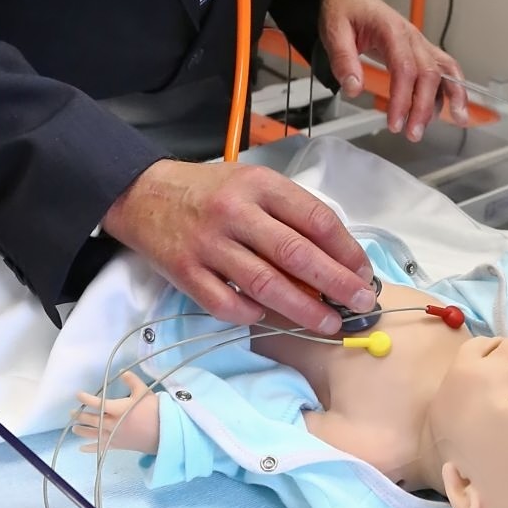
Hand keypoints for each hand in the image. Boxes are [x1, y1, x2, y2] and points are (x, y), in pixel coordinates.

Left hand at [72, 372, 160, 455]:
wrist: (164, 431)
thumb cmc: (154, 409)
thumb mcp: (143, 391)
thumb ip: (131, 380)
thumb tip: (121, 372)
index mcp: (118, 409)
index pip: (97, 403)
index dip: (86, 398)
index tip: (78, 394)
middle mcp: (112, 423)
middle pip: (92, 419)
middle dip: (80, 415)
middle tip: (72, 412)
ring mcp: (114, 436)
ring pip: (93, 434)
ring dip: (82, 431)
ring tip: (74, 428)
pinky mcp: (118, 445)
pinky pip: (101, 447)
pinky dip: (90, 448)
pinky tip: (81, 449)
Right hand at [102, 158, 375, 330]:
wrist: (143, 192)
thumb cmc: (210, 190)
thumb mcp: (253, 183)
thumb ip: (289, 213)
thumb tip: (335, 258)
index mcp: (260, 185)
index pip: (315, 218)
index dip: (345, 249)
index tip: (363, 271)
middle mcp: (236, 213)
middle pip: (295, 253)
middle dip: (335, 283)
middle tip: (362, 304)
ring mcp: (208, 244)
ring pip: (265, 283)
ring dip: (302, 309)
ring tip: (329, 323)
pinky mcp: (185, 272)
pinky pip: (224, 303)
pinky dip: (250, 314)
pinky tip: (267, 319)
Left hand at [317, 0, 468, 141]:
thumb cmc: (343, 11)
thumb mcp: (334, 32)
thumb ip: (343, 60)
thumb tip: (354, 88)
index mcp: (391, 30)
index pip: (404, 68)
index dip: (402, 98)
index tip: (394, 122)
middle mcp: (411, 36)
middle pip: (428, 73)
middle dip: (424, 106)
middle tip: (412, 133)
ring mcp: (419, 42)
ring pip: (444, 70)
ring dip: (450, 97)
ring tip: (455, 121)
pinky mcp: (420, 49)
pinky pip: (444, 68)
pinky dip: (454, 87)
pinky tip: (457, 107)